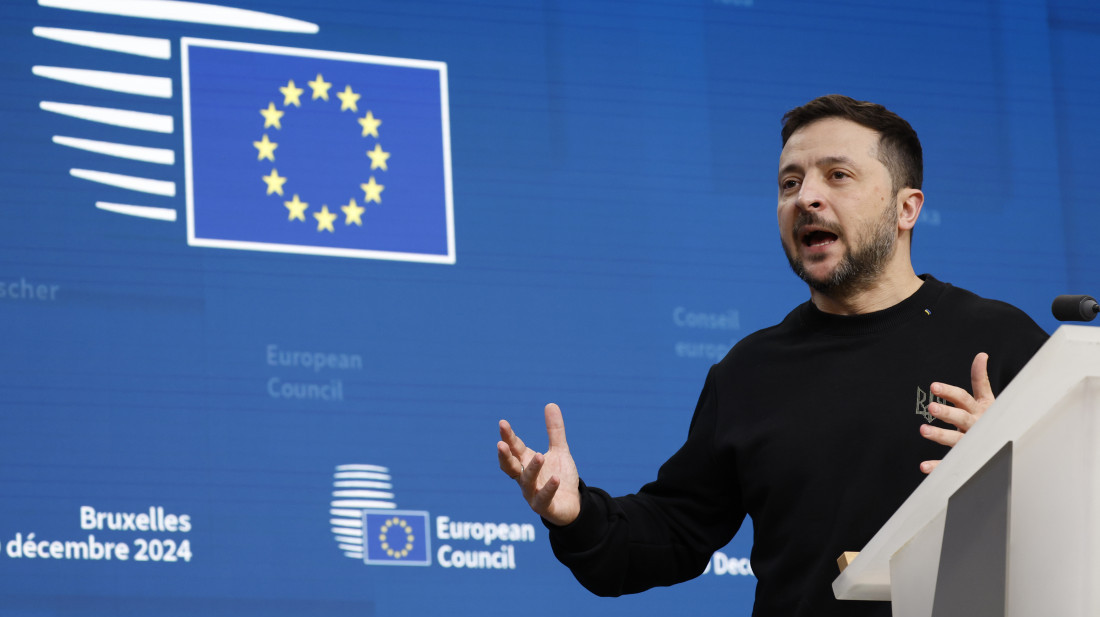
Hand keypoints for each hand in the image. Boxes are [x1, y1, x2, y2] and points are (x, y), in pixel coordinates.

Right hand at [497, 403, 580, 525]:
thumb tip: (551, 404)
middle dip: (505, 456)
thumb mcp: (559, 451)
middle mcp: (525, 478)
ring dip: (532, 469)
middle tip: (501, 444)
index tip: (502, 423)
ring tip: (540, 456)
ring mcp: (533, 494)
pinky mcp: (545, 507)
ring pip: (527, 481)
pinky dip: (548, 488)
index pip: (514, 448)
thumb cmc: (559, 477)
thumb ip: (554, 431)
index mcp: (526, 463)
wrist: (573, 504)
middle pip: (510, 467)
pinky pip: (543, 498)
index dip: (508, 437)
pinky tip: (555, 478)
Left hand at [919, 352, 993, 473]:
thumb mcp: (987, 399)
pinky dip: (938, 466)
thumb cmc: (991, 418)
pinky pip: (951, 463)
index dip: (950, 391)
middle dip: (947, 411)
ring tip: (923, 430)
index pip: (963, 398)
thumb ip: (980, 379)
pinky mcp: (965, 457)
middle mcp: (975, 425)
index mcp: (979, 410)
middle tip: (932, 406)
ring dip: (940, 435)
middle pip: (961, 417)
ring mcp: (970, 442)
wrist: (1008, 443)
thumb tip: (981, 355)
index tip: (934, 386)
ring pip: (956, 439)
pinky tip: (923, 466)